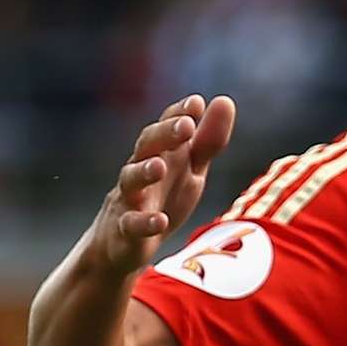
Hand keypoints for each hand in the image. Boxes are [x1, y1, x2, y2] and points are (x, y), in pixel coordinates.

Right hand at [80, 95, 237, 281]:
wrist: (123, 244)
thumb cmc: (161, 198)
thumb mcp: (190, 170)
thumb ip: (207, 141)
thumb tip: (223, 100)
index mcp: (159, 155)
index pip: (165, 128)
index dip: (178, 114)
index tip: (196, 103)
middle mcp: (140, 171)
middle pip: (146, 146)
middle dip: (164, 134)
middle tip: (186, 125)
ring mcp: (129, 200)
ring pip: (130, 180)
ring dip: (144, 171)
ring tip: (159, 166)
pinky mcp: (124, 231)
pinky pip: (131, 224)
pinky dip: (144, 222)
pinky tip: (159, 220)